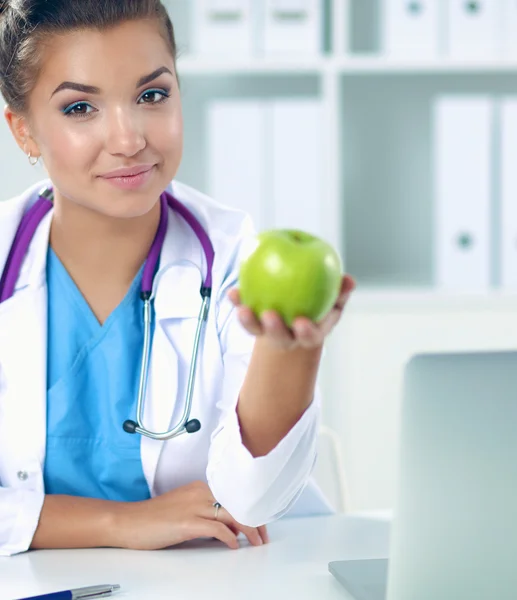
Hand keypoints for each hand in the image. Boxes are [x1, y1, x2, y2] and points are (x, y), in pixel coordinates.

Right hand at [112, 481, 267, 550]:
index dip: (250, 509)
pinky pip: (217, 529)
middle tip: (263, 535)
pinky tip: (234, 545)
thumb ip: (206, 511)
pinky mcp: (187, 523)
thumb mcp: (184, 507)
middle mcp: (199, 492)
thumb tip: (228, 525)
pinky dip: (229, 538)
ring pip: (231, 515)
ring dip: (248, 530)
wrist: (128, 521)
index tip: (260, 522)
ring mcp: (193, 506)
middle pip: (236, 504)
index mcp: (200, 487)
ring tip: (256, 541)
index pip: (234, 495)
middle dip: (254, 520)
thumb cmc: (153, 518)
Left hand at [228, 274, 354, 350]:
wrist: (297, 313)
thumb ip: (341, 291)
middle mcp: (287, 337)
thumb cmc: (320, 303)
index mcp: (309, 334)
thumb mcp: (334, 298)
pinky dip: (238, 303)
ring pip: (257, 330)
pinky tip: (233, 293)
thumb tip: (349, 280)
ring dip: (249, 322)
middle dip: (274, 330)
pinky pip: (244, 313)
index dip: (306, 331)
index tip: (301, 322)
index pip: (310, 336)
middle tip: (269, 315)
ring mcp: (267, 331)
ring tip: (243, 309)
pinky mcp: (252, 321)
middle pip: (280, 338)